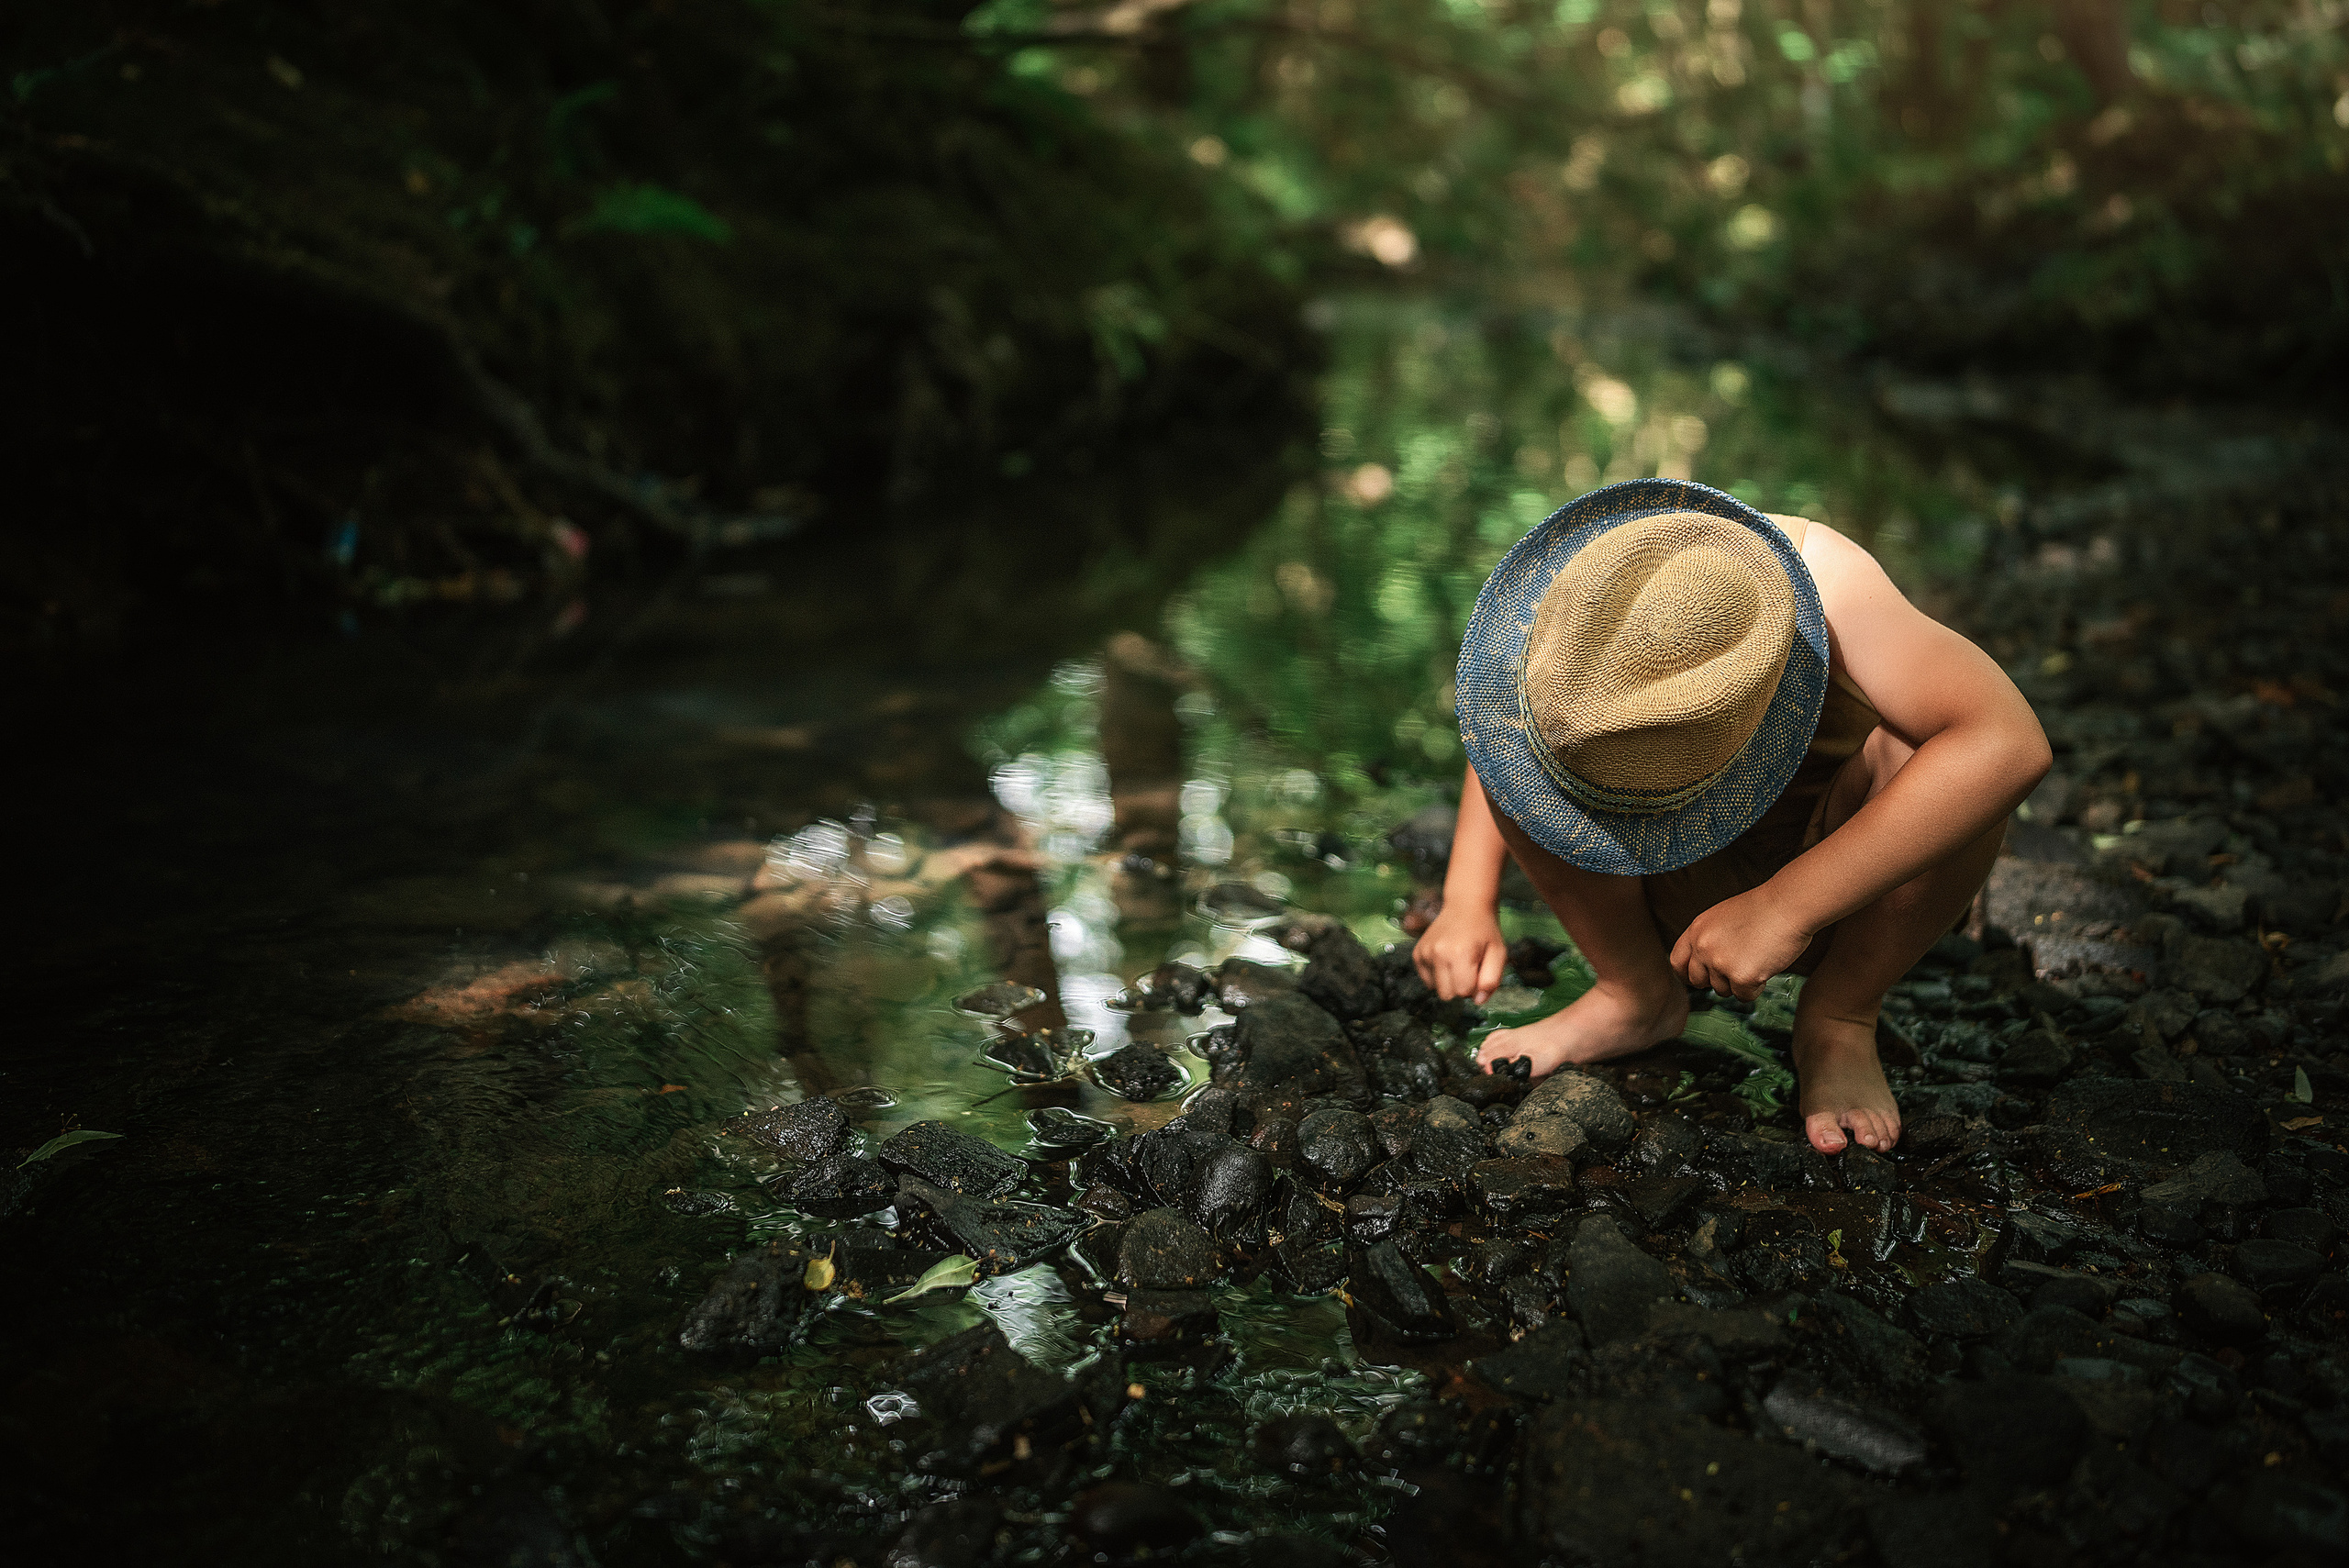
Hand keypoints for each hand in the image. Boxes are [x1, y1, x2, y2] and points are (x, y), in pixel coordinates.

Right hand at [1413, 900, 1507, 1003]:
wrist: (1466, 906)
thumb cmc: (1485, 931)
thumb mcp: (1499, 953)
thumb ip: (1491, 980)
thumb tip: (1477, 1001)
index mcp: (1459, 954)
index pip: (1463, 993)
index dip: (1474, 987)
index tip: (1479, 971)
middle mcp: (1437, 953)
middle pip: (1447, 995)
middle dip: (1460, 987)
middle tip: (1469, 967)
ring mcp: (1425, 952)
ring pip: (1436, 989)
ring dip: (1449, 981)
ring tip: (1458, 961)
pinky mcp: (1417, 953)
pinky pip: (1428, 981)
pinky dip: (1438, 975)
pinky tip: (1447, 959)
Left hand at [1669, 888, 1812, 1001]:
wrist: (1788, 905)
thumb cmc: (1763, 909)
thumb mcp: (1722, 918)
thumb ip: (1709, 939)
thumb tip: (1704, 968)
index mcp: (1696, 930)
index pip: (1677, 961)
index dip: (1687, 974)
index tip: (1697, 980)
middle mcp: (1703, 947)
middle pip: (1698, 980)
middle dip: (1716, 980)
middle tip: (1736, 970)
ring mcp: (1721, 963)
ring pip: (1723, 990)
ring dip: (1739, 982)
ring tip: (1757, 958)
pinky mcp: (1742, 977)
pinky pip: (1744, 996)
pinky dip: (1756, 987)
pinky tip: (1766, 966)